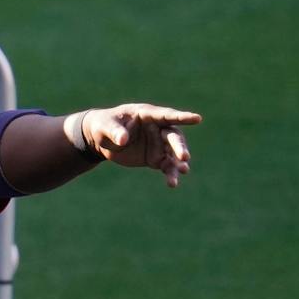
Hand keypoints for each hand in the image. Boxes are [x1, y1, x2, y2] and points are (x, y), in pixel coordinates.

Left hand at [77, 104, 199, 187]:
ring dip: (179, 162)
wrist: (102, 140)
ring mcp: (158, 144)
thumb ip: (114, 131)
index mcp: (147, 114)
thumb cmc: (103, 125)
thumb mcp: (104, 126)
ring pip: (173, 153)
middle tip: (185, 157)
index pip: (166, 115)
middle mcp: (157, 128)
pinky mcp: (155, 158)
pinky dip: (170, 174)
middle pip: (173, 136)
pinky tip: (172, 183)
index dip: (182, 117)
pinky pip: (166, 166)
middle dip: (179, 146)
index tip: (197, 118)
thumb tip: (123, 139)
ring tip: (183, 171)